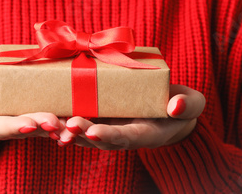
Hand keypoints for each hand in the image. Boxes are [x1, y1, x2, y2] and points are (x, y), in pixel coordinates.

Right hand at [0, 61, 62, 140]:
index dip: (14, 127)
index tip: (30, 124)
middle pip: (19, 130)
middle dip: (38, 126)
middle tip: (54, 123)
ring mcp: (15, 124)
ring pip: (34, 129)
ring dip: (50, 128)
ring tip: (66, 125)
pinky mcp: (28, 119)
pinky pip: (42, 123)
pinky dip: (56, 122)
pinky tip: (70, 121)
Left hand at [56, 85, 204, 149]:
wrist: (170, 110)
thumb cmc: (181, 106)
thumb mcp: (192, 104)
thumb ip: (188, 105)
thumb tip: (176, 106)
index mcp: (144, 132)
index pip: (126, 137)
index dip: (111, 136)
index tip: (96, 133)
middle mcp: (123, 134)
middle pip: (100, 138)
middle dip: (83, 133)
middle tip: (67, 126)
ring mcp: (110, 127)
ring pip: (85, 133)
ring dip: (68, 131)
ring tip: (51, 124)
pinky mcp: (101, 117)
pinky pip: (81, 122)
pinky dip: (65, 122)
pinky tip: (48, 117)